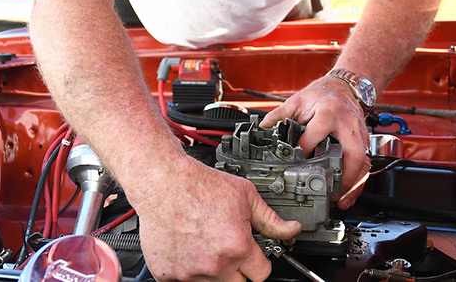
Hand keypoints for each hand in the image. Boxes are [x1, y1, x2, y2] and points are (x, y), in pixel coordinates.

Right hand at [132, 159, 301, 280]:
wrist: (163, 183)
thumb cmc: (200, 186)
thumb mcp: (245, 196)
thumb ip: (270, 219)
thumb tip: (291, 229)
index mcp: (237, 247)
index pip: (262, 274)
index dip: (259, 263)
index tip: (253, 256)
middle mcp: (216, 264)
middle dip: (238, 269)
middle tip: (228, 249)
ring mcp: (190, 273)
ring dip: (213, 271)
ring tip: (206, 246)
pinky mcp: (168, 274)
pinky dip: (188, 270)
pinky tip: (188, 249)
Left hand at [260, 76, 371, 208]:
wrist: (344, 88)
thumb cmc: (322, 95)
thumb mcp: (298, 101)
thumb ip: (279, 116)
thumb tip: (262, 130)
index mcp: (329, 112)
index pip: (317, 134)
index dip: (305, 149)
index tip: (296, 164)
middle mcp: (348, 125)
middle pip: (352, 152)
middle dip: (342, 176)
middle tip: (329, 193)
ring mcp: (360, 134)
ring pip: (363, 162)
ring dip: (353, 184)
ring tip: (341, 201)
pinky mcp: (365, 141)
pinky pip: (366, 164)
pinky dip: (359, 182)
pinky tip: (350, 194)